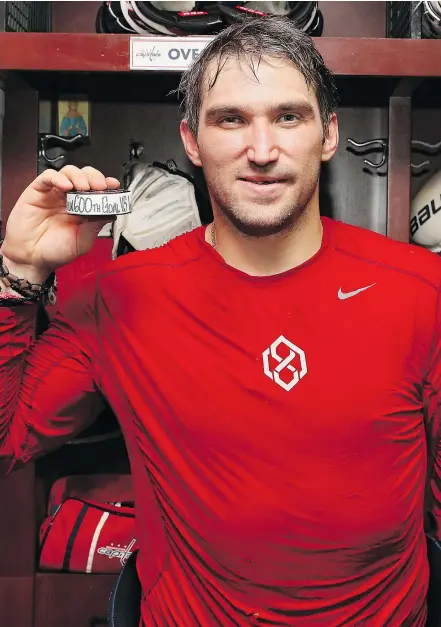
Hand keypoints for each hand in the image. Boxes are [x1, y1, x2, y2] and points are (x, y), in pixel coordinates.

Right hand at [1, 165, 119, 281]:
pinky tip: (66, 186)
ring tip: (84, 187)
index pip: (97, 190)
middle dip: (95, 177)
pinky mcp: (37, 191)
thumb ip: (95, 227)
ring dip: (79, 176)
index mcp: (83, 209)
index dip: (107, 185)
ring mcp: (54, 193)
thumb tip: (111, 213)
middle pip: (85, 176)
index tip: (114, 185)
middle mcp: (70, 199)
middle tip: (100, 186)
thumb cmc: (54, 252)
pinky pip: (48, 177)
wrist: (31, 259)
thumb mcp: (82, 242)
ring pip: (68, 172)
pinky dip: (58, 177)